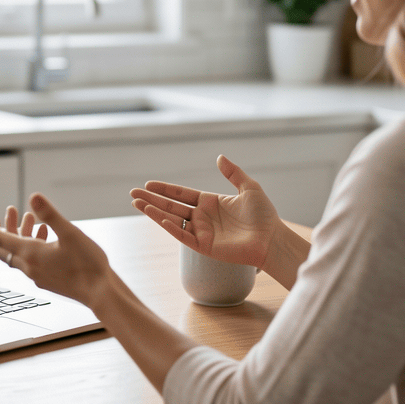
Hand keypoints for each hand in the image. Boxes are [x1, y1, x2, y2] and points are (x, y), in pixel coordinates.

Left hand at [0, 193, 116, 309]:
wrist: (100, 293)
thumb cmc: (88, 265)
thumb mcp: (70, 233)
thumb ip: (51, 214)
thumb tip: (33, 197)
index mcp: (31, 254)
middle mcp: (30, 266)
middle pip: (3, 249)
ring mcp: (37, 275)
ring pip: (17, 254)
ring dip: (17, 236)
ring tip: (25, 218)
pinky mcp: (47, 280)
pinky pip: (30, 261)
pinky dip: (30, 245)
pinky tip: (44, 235)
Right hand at [129, 155, 280, 269]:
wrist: (272, 238)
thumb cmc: (264, 215)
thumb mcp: (249, 187)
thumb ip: (233, 173)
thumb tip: (219, 157)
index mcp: (209, 202)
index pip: (181, 194)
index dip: (165, 189)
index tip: (148, 184)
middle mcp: (202, 217)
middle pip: (171, 206)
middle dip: (151, 199)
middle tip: (132, 193)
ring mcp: (202, 232)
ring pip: (172, 220)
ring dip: (154, 213)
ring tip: (137, 204)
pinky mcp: (204, 246)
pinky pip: (183, 236)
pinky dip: (171, 227)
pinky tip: (160, 218)